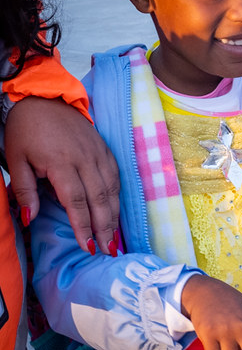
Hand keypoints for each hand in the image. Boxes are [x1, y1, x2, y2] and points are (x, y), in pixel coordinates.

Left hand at [5, 97, 119, 254]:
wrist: (44, 99)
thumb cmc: (26, 130)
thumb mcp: (15, 160)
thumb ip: (25, 190)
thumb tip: (30, 219)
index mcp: (62, 163)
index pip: (77, 202)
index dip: (83, 226)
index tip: (88, 246)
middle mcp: (85, 160)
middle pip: (100, 199)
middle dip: (105, 227)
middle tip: (109, 250)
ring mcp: (98, 154)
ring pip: (112, 190)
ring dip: (114, 215)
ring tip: (115, 238)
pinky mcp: (105, 150)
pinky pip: (115, 177)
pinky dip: (118, 197)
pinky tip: (116, 212)